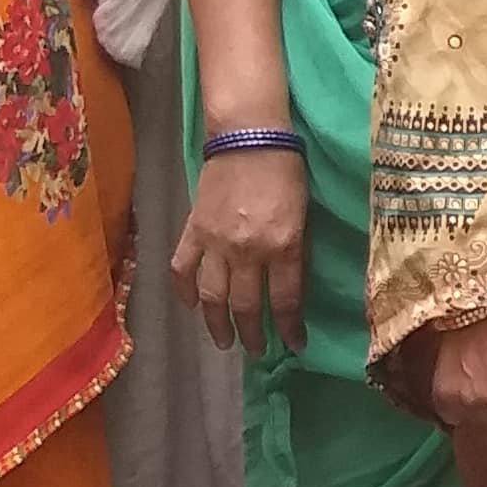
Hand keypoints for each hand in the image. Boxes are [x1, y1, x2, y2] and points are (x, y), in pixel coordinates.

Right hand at [173, 145, 309, 356]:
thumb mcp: (304, 215)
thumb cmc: (287, 171)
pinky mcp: (193, 230)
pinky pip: (183, 269)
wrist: (249, 136)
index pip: (286, 301)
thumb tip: (289, 288)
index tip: (293, 346)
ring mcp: (216, 242)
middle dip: (253, 335)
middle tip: (255, 351)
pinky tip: (190, 306)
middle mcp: (248, 250)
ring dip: (217, 324)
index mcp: (283, 245)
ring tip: (224, 342)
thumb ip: (295, 253)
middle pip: (247, 306)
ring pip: (213, 296)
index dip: (290, 329)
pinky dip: (184, 291)